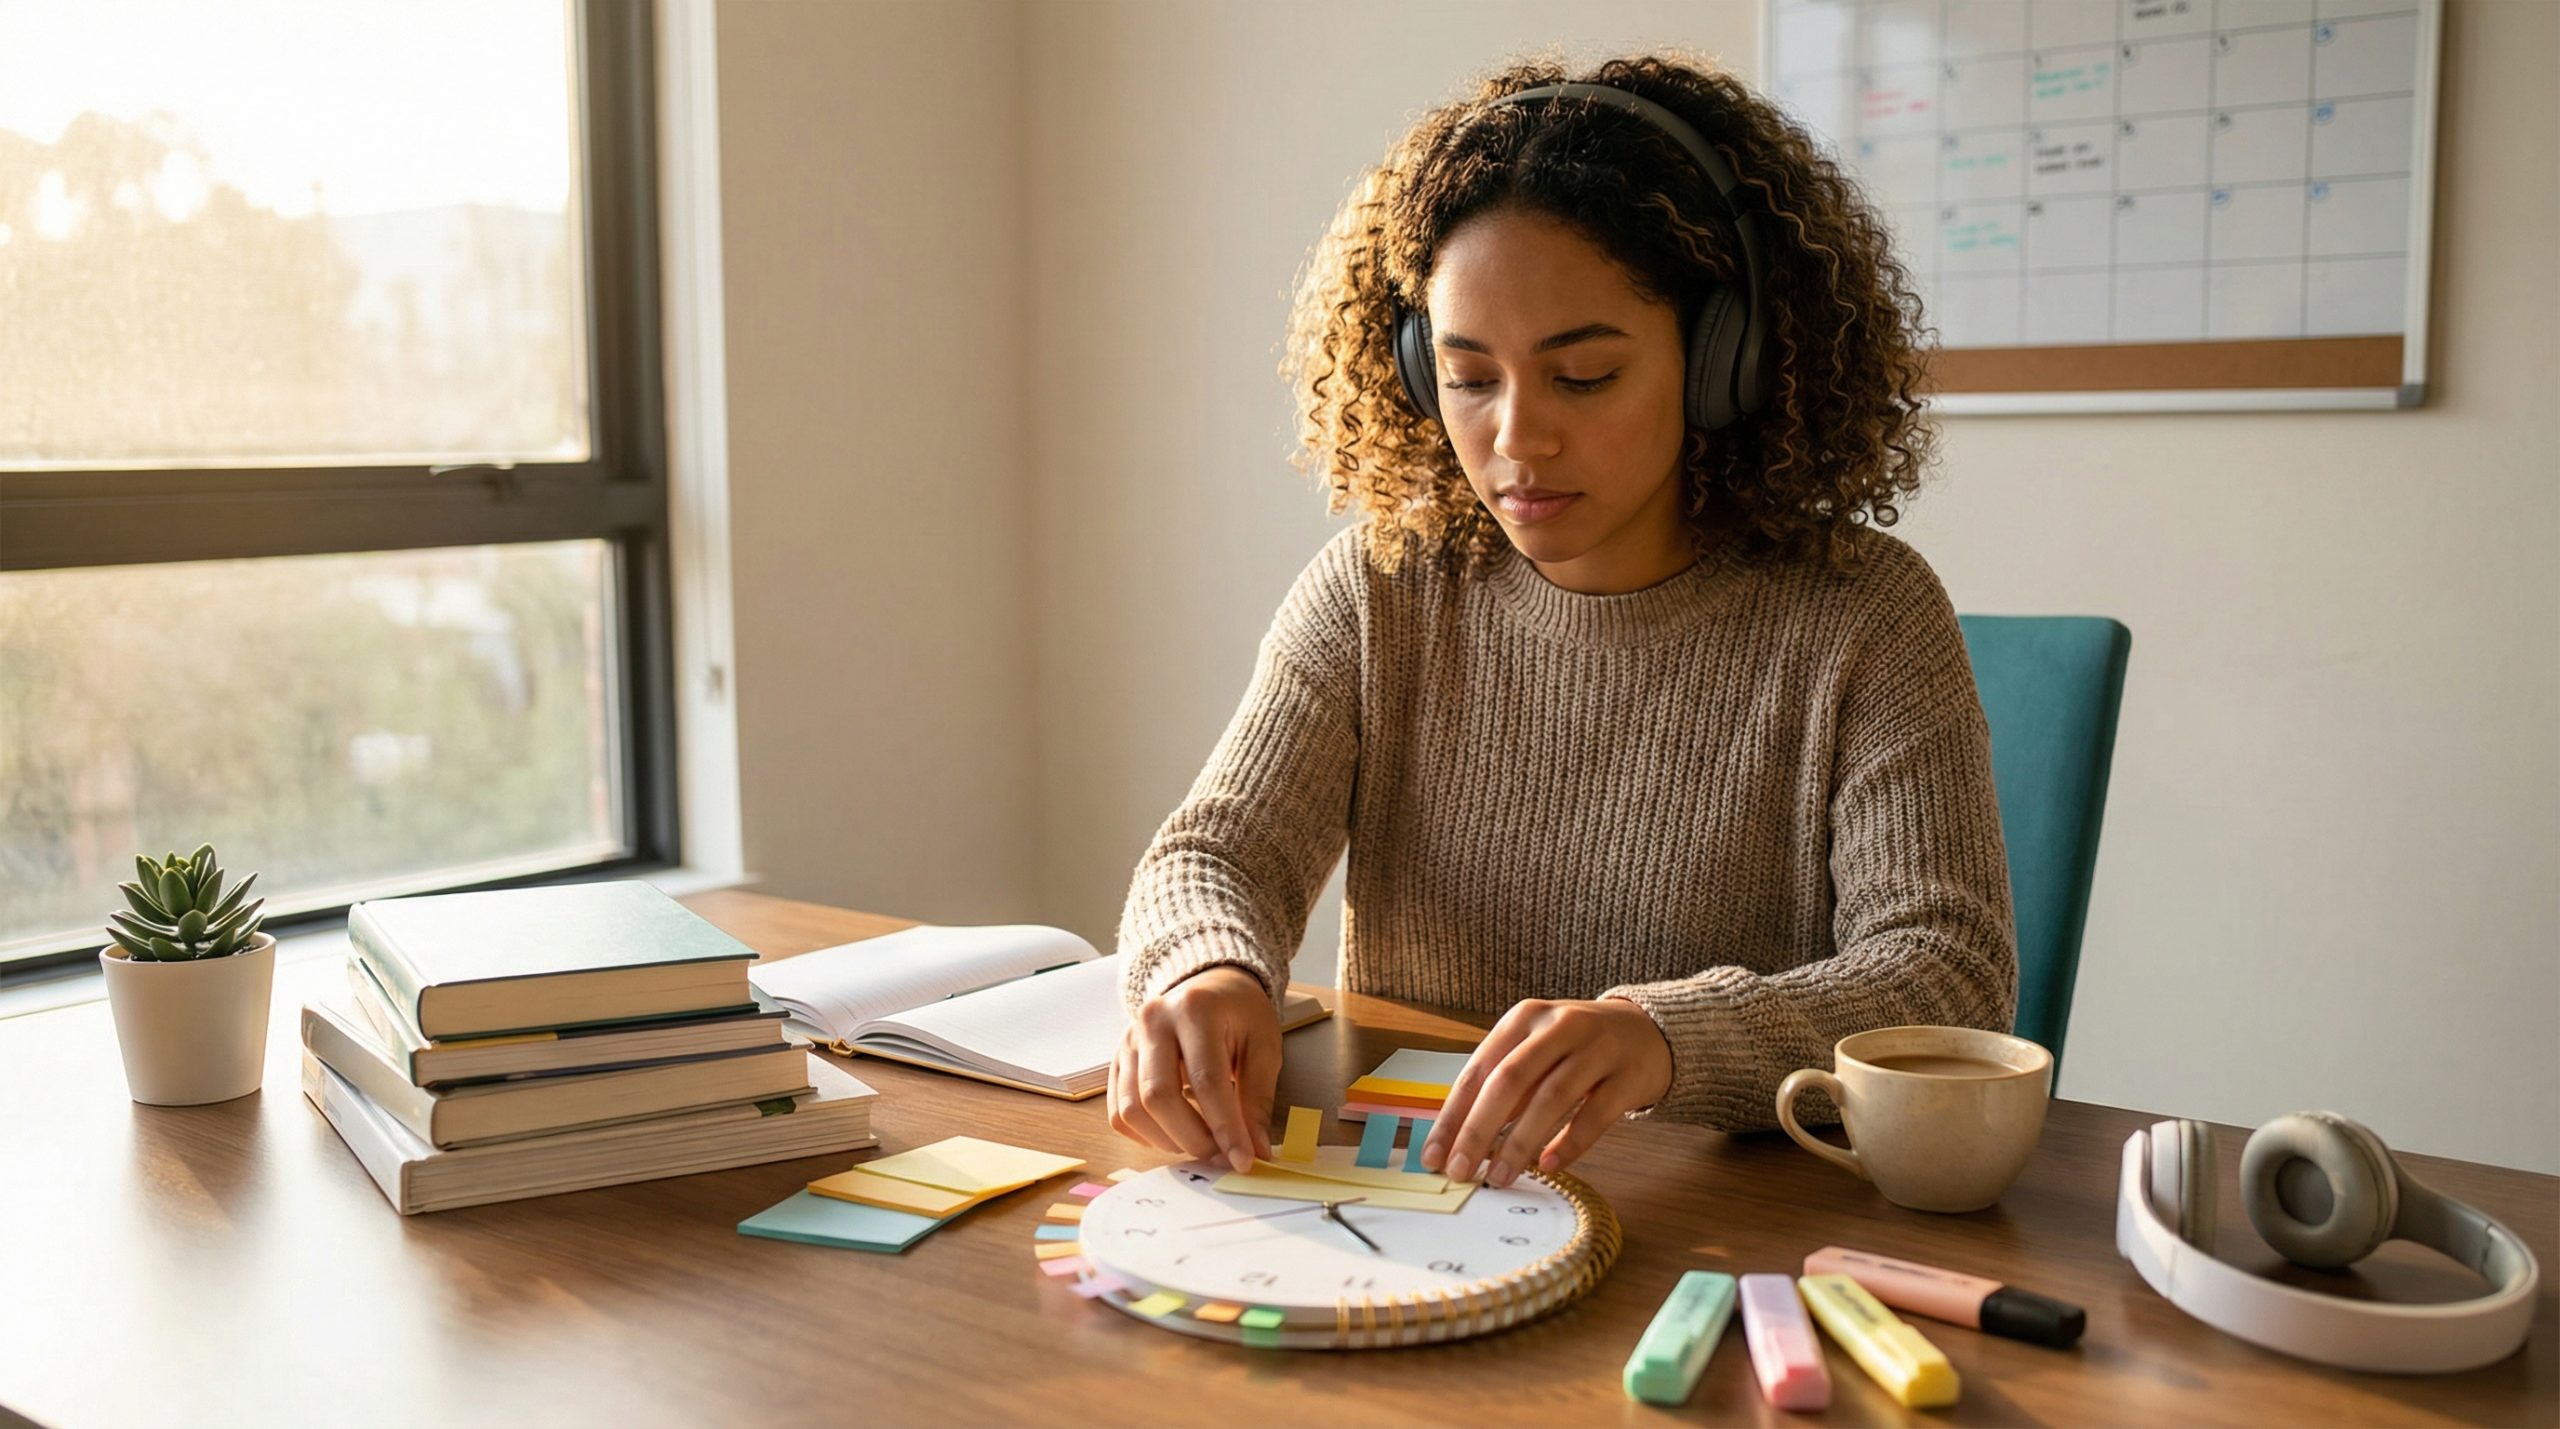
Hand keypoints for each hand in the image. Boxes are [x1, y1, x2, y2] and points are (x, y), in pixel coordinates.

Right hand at [1109, 964, 1280, 1172]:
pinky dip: (1146, 1135)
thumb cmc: (1240, 1016)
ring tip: (1200, 1143)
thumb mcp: (1264, 1047)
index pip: (1206, 1080)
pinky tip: (1174, 1134)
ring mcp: (1127, 1041)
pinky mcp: (1116, 1061)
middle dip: (1192, 1138)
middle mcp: (1152, 1021)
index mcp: (1195, 1010)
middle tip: (1221, 1156)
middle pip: (1159, 1097)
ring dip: (1167, 1141)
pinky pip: (1118, 1113)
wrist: (1209, 987)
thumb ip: (1257, 1099)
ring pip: (1132, 1109)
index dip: (1224, 1128)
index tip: (1242, 1161)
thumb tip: (1255, 1151)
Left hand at [1420, 997, 1671, 1186]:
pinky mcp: (1628, 1076)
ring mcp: (1597, 1048)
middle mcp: (1559, 1026)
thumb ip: (1503, 1086)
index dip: (1453, 1115)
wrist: (1647, 1031)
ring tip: (1500, 1177)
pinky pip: (1596, 1114)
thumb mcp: (1535, 1050)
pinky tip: (1548, 1166)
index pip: (1479, 1069)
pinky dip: (1569, 1142)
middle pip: (1510, 1080)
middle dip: (1479, 1130)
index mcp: (1524, 1018)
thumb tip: (1461, 1140)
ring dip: (1520, 1142)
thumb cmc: (1576, 1047)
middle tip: (1461, 1170)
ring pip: (1552, 1097)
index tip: (1434, 1155)